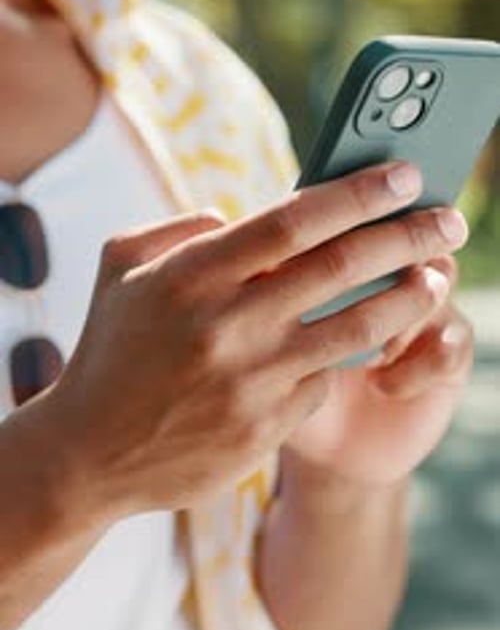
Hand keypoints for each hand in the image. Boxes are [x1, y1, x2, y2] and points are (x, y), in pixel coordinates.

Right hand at [51, 159, 467, 523]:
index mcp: (193, 275)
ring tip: (436, 280)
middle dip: (408, 236)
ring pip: (357, 329)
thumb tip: (239, 217)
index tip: (406, 176)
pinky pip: (324, 380)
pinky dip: (345, 357)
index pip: (295, 220)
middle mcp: (229, 325)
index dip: (359, 194)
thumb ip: (181, 229)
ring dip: (409, 299)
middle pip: (342, 267)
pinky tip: (364, 343)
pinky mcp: (268, 427)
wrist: (89, 454)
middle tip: (450, 220)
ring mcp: (253, 380)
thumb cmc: (109, 351)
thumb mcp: (121, 267)